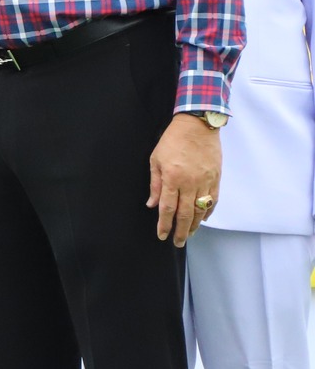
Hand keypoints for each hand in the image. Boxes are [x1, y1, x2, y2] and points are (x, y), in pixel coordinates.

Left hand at [149, 112, 221, 246]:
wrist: (197, 125)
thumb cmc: (172, 140)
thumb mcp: (155, 160)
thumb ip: (155, 184)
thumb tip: (152, 205)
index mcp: (172, 178)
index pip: (167, 208)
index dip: (164, 224)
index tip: (162, 235)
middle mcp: (190, 183)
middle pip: (185, 214)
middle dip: (181, 231)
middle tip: (177, 243)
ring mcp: (205, 181)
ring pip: (201, 210)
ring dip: (195, 225)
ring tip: (189, 234)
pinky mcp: (216, 178)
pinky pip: (213, 200)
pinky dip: (208, 211)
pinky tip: (203, 219)